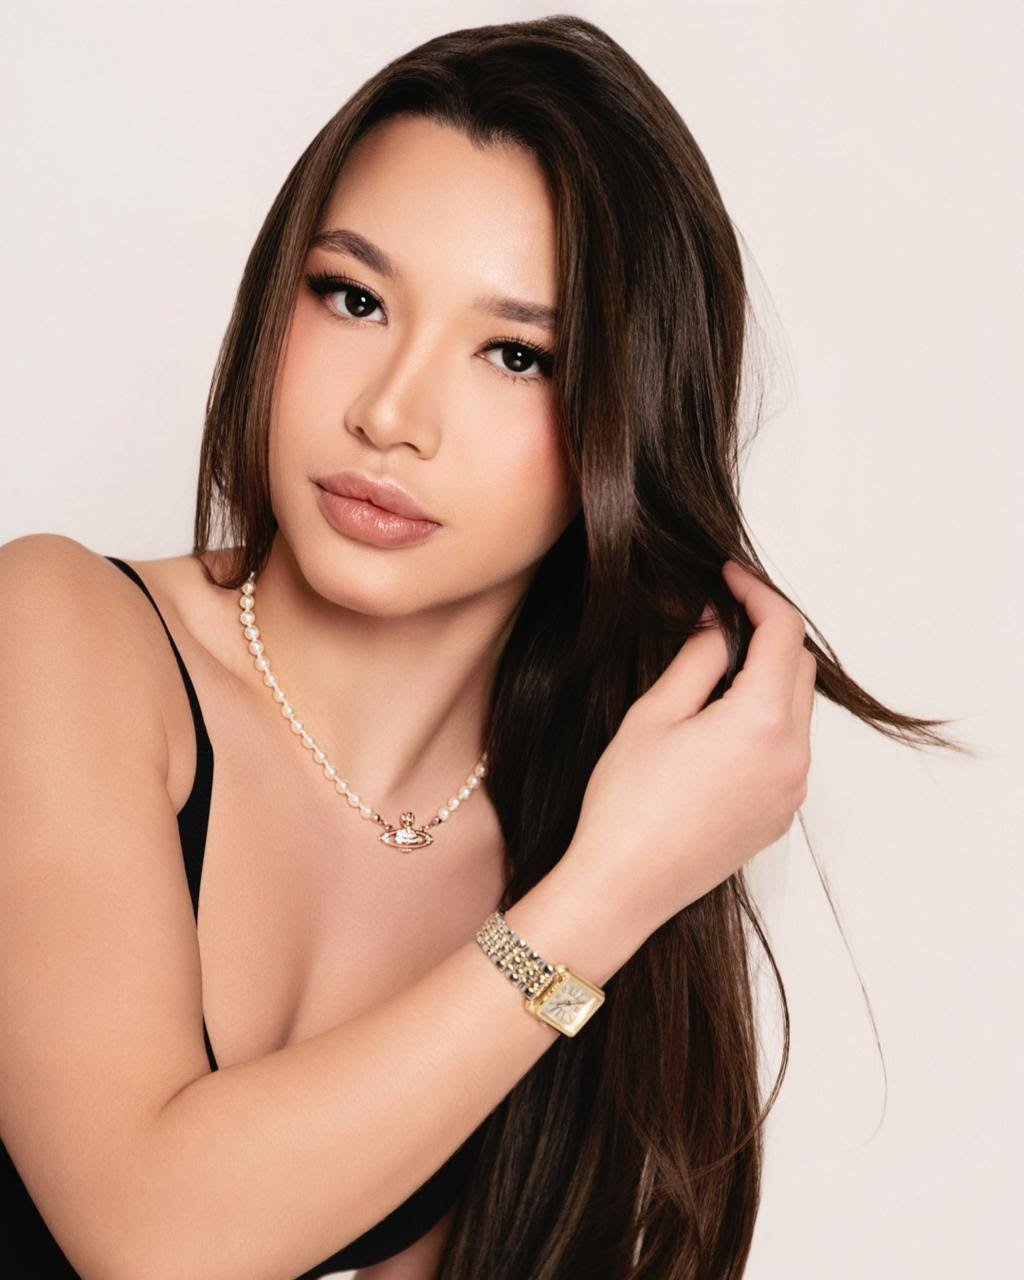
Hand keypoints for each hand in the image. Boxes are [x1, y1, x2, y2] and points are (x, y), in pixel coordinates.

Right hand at [567, 560, 816, 932]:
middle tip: (721, 616)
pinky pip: (789, 750)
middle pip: (800, 668)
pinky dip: (766, 722)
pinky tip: (719, 726)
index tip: (728, 576)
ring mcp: (792, 789)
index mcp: (762, 721)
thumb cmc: (627, 803)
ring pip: (797, 710)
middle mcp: (793, 755)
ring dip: (768, 679)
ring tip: (713, 673)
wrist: (623, 887)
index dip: (757, 593)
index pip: (783, 632)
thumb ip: (697, 658)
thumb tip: (717, 622)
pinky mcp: (780, 815)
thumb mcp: (654, 715)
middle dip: (768, 633)